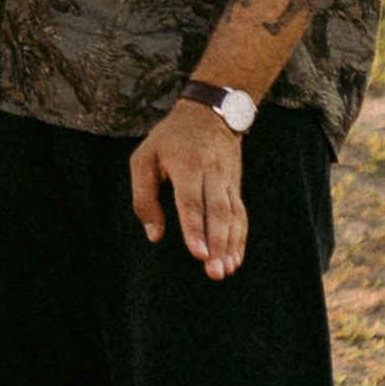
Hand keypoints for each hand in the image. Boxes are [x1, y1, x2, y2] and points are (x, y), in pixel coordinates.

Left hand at [128, 99, 246, 278]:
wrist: (212, 112)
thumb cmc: (171, 138)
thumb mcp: (145, 157)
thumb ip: (144, 196)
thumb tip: (154, 235)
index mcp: (186, 164)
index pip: (192, 200)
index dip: (195, 228)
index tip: (198, 254)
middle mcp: (211, 173)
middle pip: (217, 212)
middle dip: (217, 244)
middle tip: (214, 272)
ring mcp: (227, 180)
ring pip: (233, 216)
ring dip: (230, 245)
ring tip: (225, 270)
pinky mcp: (236, 186)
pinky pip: (240, 215)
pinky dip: (239, 238)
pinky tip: (235, 259)